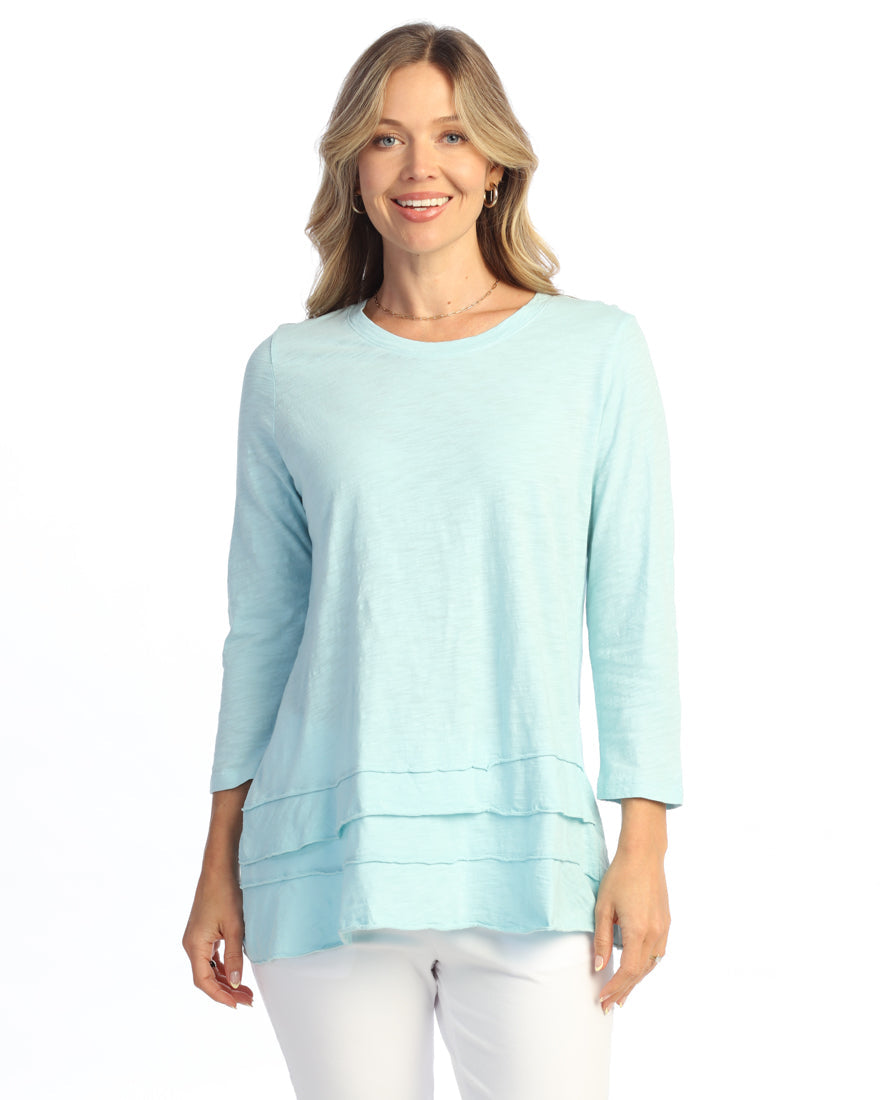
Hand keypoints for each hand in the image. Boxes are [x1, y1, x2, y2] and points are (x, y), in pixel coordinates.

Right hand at [182, 865, 254, 1008]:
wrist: (219, 869)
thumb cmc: (226, 894)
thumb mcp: (235, 928)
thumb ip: (235, 957)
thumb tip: (236, 983)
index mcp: (195, 946)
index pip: (204, 981)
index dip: (220, 996)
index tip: (237, 1005)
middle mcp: (191, 945)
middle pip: (206, 977)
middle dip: (226, 991)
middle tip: (248, 1000)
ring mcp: (195, 939)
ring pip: (209, 968)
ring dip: (226, 980)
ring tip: (246, 990)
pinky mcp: (202, 932)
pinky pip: (210, 957)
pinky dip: (223, 967)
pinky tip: (236, 972)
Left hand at [592, 846, 669, 1011]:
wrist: (644, 854)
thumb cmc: (620, 876)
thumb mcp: (603, 907)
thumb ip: (601, 939)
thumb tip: (598, 966)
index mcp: (639, 931)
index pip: (628, 971)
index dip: (615, 987)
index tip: (602, 999)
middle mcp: (655, 933)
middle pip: (641, 972)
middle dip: (624, 991)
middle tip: (609, 1006)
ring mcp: (664, 928)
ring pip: (652, 964)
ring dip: (637, 981)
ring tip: (622, 995)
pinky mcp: (666, 922)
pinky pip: (657, 952)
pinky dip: (646, 966)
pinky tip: (637, 970)